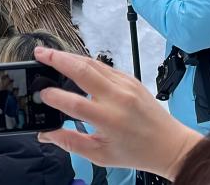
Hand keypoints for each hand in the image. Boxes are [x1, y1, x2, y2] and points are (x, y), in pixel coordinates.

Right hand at [35, 47, 202, 179]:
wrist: (171, 145)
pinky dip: (85, 62)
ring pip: (92, 63)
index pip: (74, 104)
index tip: (41, 95)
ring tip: (49, 54)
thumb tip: (46, 134)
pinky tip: (72, 62)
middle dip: (57, 60)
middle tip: (38, 54)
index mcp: (109, 120)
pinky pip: (104, 66)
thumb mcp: (100, 155)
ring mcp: (126, 86)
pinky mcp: (131, 79)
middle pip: (82, 71)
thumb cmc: (138, 152)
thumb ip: (70, 142)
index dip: (54, 97)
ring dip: (68, 56)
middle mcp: (118, 99)